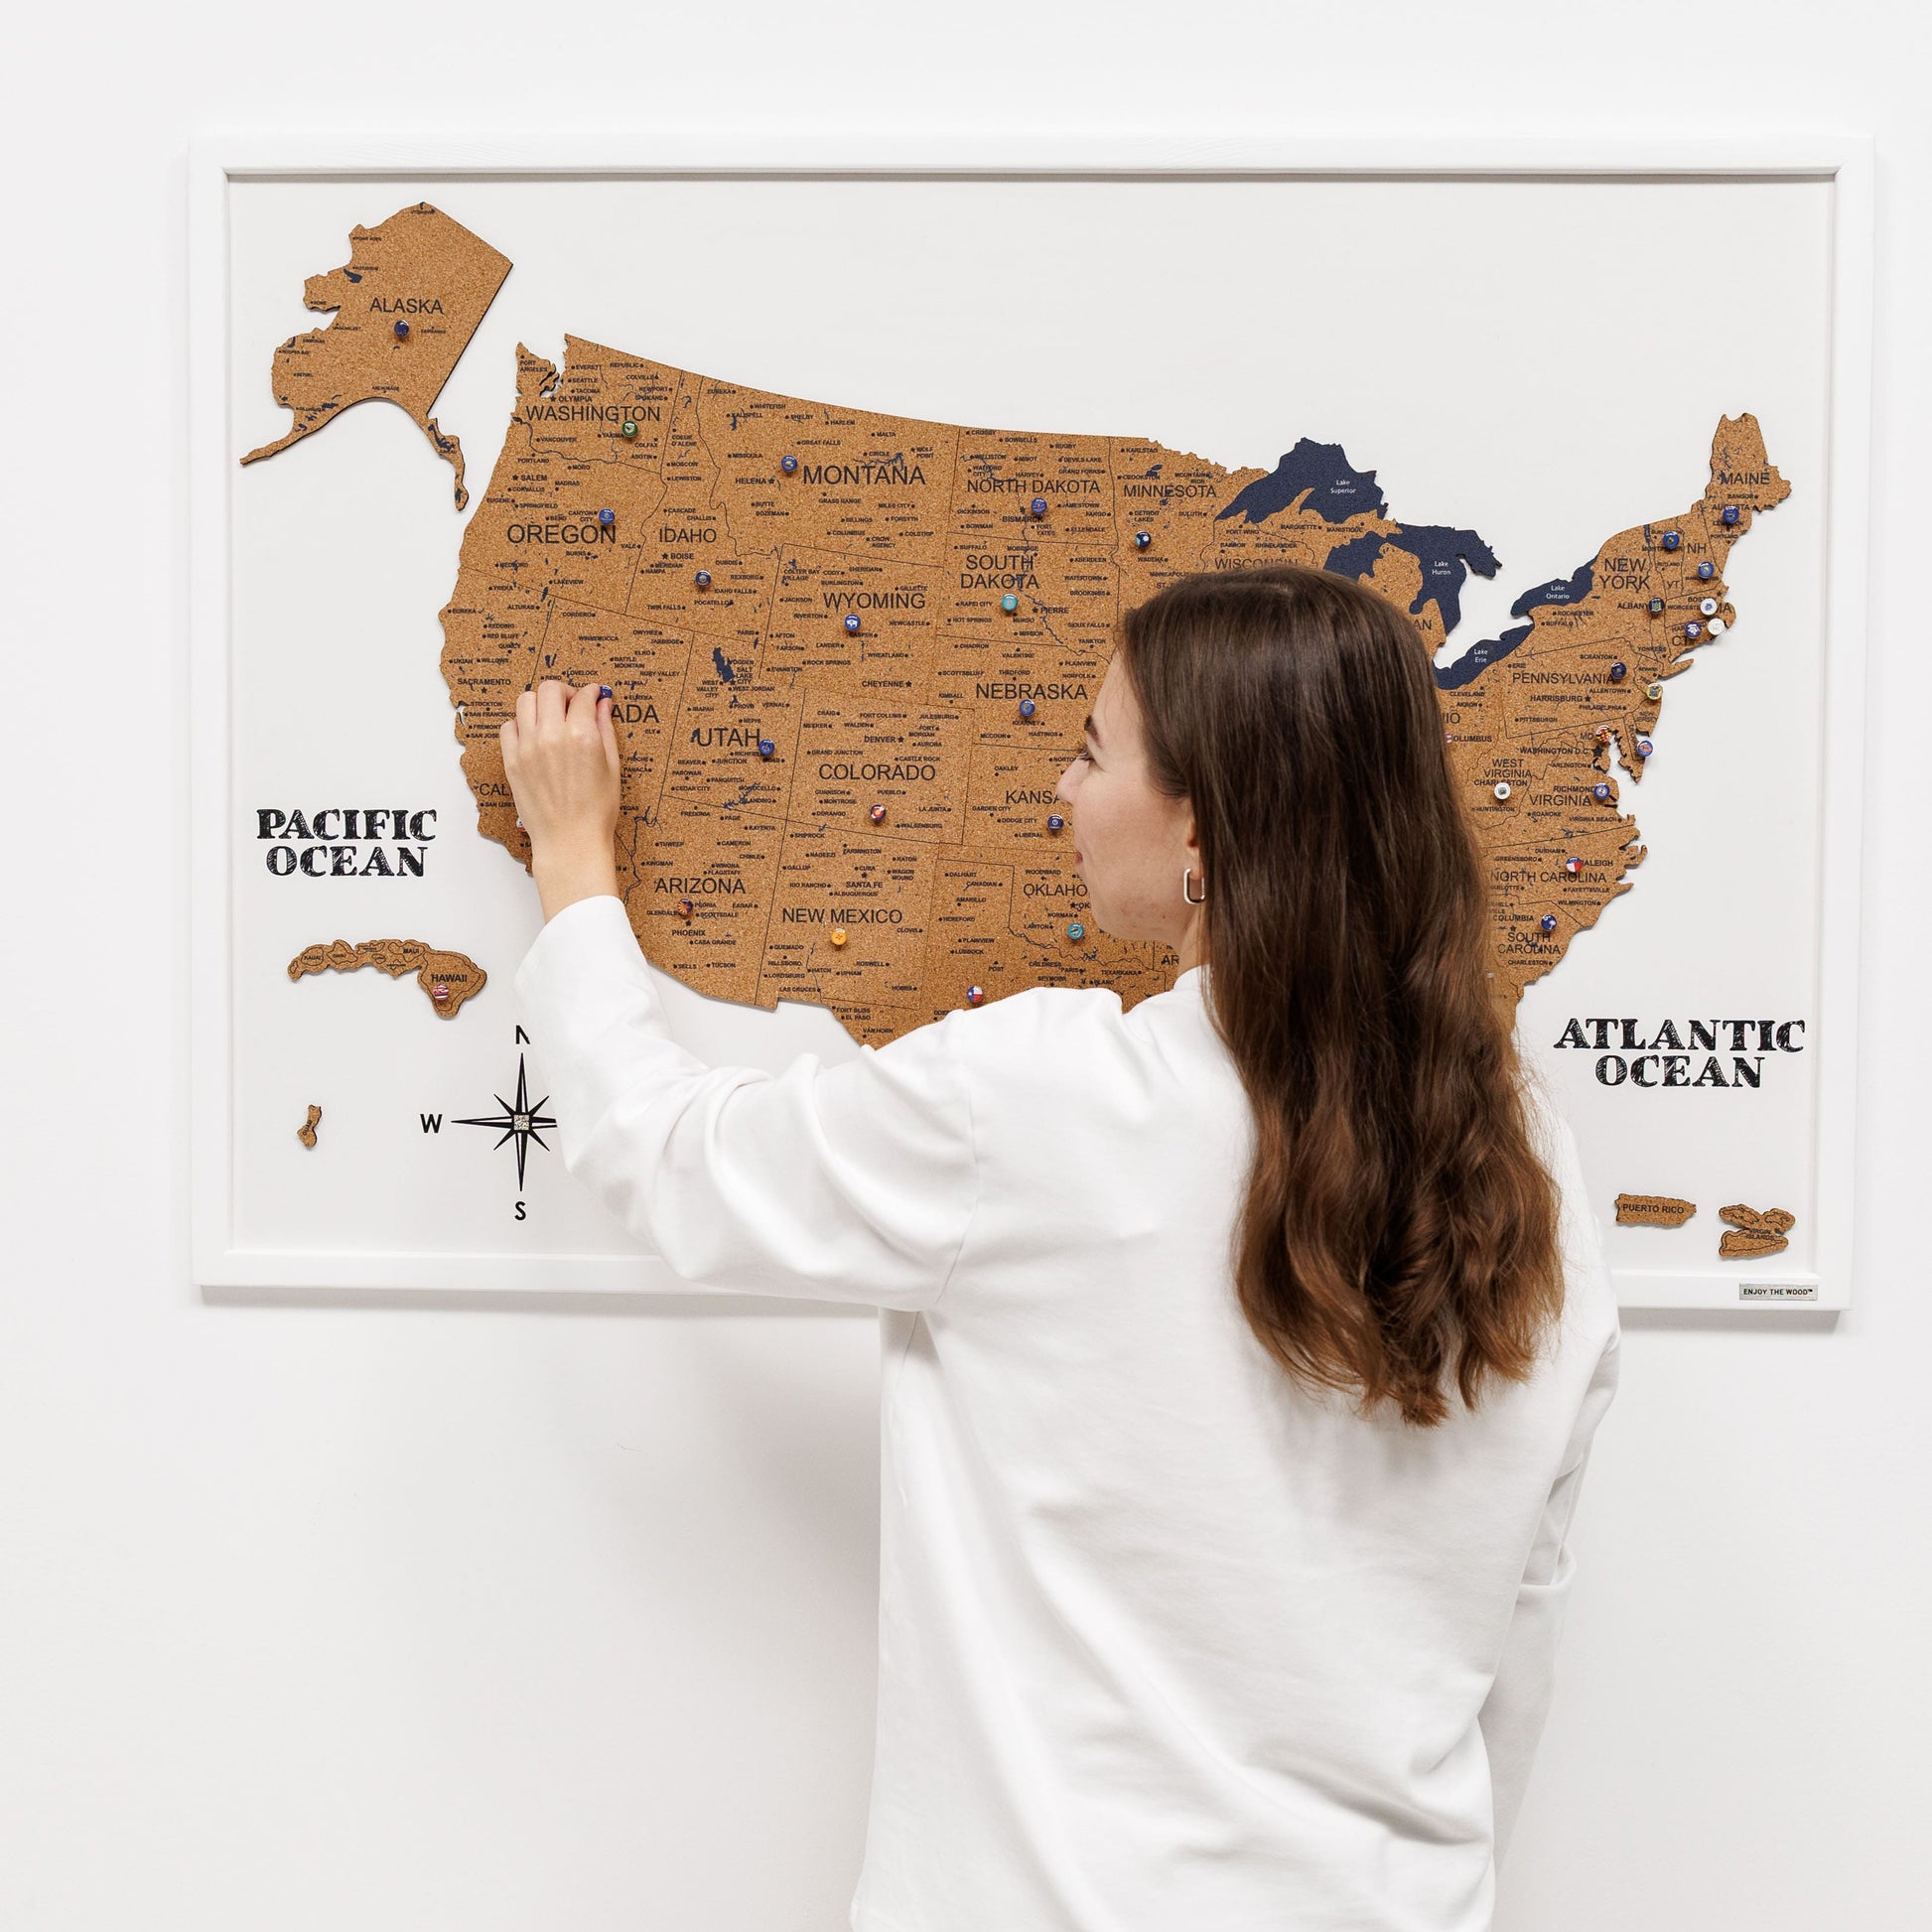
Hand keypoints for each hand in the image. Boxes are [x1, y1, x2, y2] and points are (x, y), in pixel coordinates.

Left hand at [500, 679, 622, 921]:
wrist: (570, 842)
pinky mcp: (512, 761)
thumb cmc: (596, 812)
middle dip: (564, 692)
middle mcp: (552, 736)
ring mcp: (528, 748)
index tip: (594, 695)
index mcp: (582, 736)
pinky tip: (533, 735)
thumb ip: (606, 730)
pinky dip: (521, 724)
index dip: (592, 693)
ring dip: (540, 703)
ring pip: (525, 701)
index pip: (584, 697)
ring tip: (550, 717)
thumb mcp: (612, 768)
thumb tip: (604, 704)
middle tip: (572, 703)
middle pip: (550, 690)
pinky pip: (508, 726)